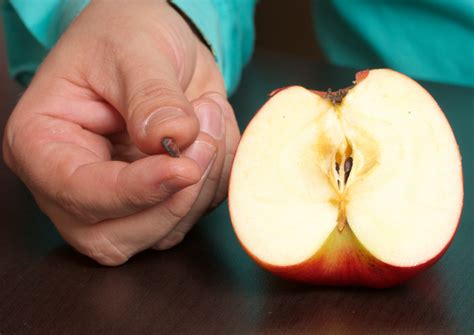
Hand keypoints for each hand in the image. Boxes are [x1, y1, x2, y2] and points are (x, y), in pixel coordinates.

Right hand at [2, 0, 239, 264]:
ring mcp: (118, 200)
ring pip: (162, 234)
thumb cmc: (126, 36)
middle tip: (204, 141)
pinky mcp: (157, 199)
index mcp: (43, 145)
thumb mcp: (135, 51)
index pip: (78, 193)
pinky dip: (216, 182)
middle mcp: (74, 185)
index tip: (182, 168)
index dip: (133, 191)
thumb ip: (151, 96)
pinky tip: (214, 136)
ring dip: (202, 186)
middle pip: (116, 237)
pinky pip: (195, 214)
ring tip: (208, 119)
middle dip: (172, 200)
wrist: (156, 40)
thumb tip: (170, 138)